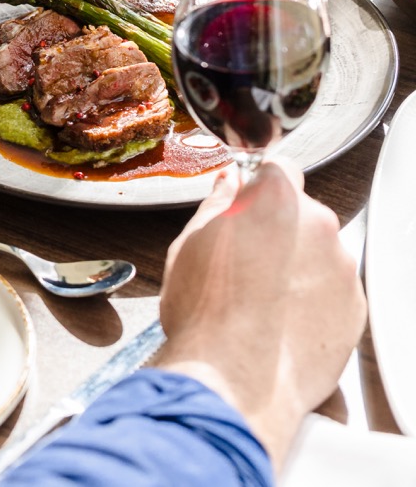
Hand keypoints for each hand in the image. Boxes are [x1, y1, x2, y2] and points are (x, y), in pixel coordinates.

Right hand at [155, 159, 364, 470]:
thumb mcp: (190, 243)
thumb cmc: (207, 312)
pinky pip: (332, 293)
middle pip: (300, 215)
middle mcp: (319, 226)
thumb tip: (229, 183)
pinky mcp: (354, 308)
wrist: (234, 377)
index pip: (277, 169)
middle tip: (242, 264)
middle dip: (276, 232)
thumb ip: (218, 203)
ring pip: (317, 256)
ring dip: (295, 268)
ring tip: (258, 302)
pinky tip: (277, 322)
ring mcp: (342, 268)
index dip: (258, 187)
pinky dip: (311, 302)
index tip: (246, 204)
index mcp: (276, 198)